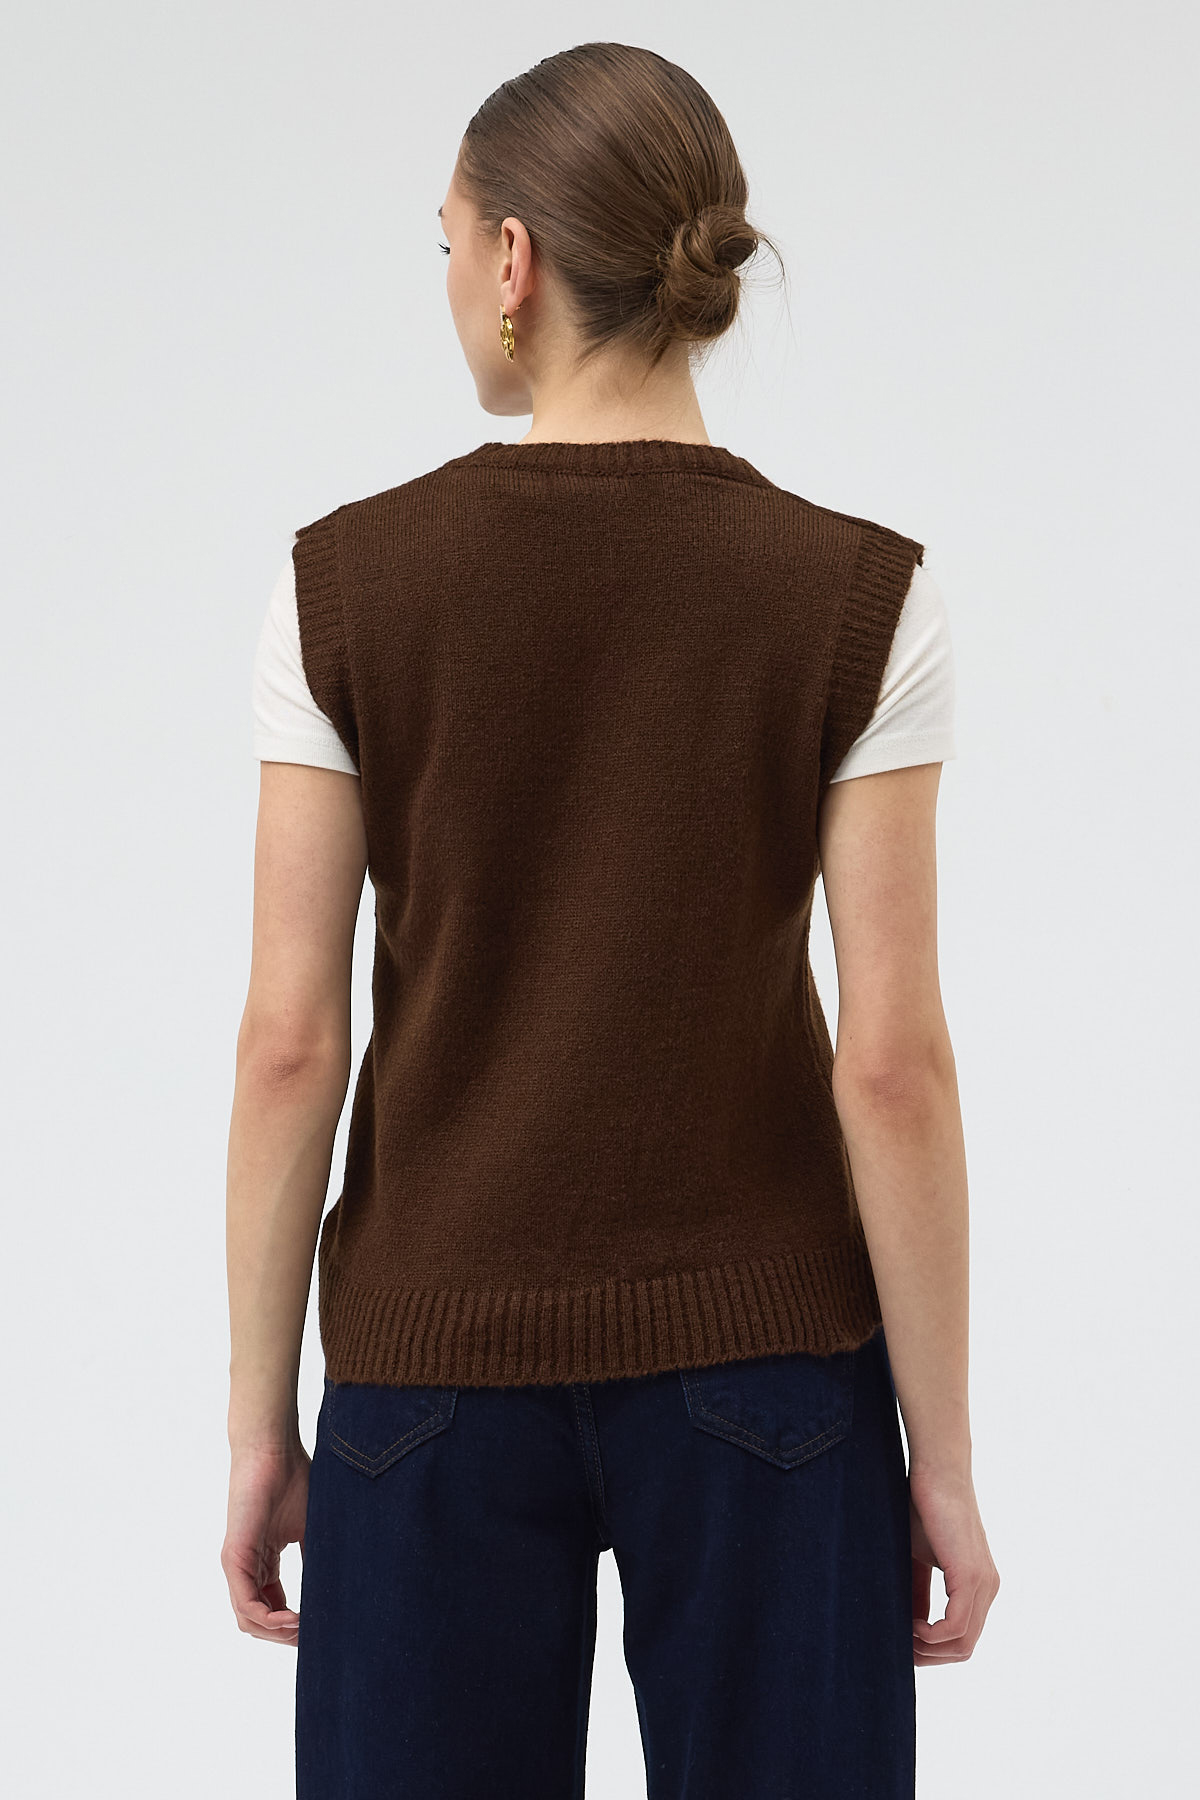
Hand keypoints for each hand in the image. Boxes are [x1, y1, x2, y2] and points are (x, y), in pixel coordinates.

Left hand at [221, 1440, 309, 1645]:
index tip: (320, 1632)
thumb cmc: (293, 1479)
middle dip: (287, 1636)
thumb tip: (336, 1591)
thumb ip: (315, 1559)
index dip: (293, 1626)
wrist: (274, 1449)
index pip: (272, 1607)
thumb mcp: (311, 1528)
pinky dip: (270, 1619)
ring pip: (250, 1620)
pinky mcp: (234, 1558)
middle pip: (259, 1621)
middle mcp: (245, 1568)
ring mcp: (236, 1565)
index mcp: (262, 1562)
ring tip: (307, 1632)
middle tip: (315, 1640)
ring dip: (279, 1633)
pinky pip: (247, 1604)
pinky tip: (294, 1620)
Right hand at [908, 1461, 999, 1664]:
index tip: (903, 1645)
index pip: (963, 1638)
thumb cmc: (924, 1508)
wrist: (936, 1472)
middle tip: (899, 1648)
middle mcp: (988, 1589)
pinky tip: (909, 1624)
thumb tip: (910, 1628)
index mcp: (979, 1586)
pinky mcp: (970, 1577)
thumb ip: (918, 1593)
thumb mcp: (917, 1559)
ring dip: (927, 1648)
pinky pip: (955, 1627)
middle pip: (964, 1649)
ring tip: (901, 1635)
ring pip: (962, 1643)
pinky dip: (930, 1635)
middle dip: (930, 1657)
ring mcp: (983, 1584)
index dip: (933, 1651)